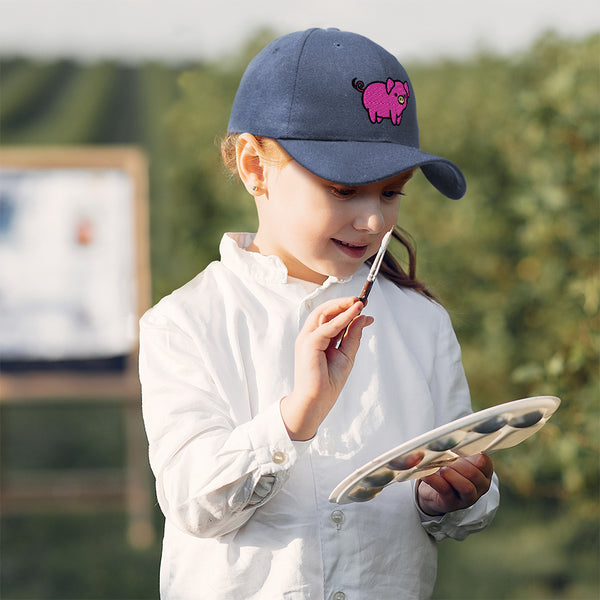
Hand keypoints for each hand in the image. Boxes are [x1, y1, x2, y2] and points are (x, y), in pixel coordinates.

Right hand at [280, 296, 372, 440]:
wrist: (317, 401)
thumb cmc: (329, 382)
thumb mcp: (347, 354)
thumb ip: (354, 335)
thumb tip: (365, 317)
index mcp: (317, 339)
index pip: (330, 317)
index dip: (346, 309)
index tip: (363, 305)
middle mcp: (310, 336)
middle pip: (324, 311)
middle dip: (343, 303)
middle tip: (361, 300)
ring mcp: (307, 339)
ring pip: (323, 313)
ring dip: (342, 305)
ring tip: (359, 302)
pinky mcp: (309, 343)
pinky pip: (328, 326)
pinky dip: (342, 318)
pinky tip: (354, 312)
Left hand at [416, 453, 493, 515]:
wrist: (434, 492)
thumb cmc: (449, 471)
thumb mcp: (458, 459)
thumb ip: (457, 449)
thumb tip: (446, 439)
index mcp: (484, 473)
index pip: (484, 462)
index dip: (470, 454)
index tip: (456, 449)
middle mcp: (479, 487)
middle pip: (474, 474)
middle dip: (458, 465)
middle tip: (446, 460)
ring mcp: (467, 498)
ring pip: (466, 487)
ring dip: (451, 474)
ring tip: (441, 469)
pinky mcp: (451, 503)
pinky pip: (445, 490)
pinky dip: (434, 479)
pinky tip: (426, 473)